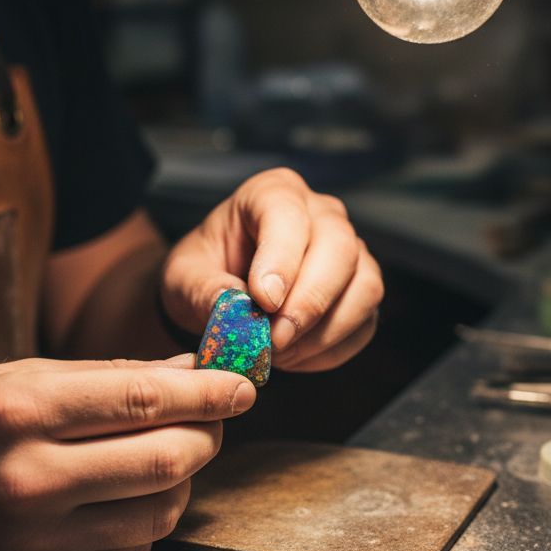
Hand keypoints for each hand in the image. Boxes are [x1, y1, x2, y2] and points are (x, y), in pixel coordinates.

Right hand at [0, 354, 254, 550]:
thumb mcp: (11, 377)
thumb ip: (102, 376)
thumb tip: (187, 369)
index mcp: (18, 412)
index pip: (145, 399)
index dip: (209, 390)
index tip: (242, 382)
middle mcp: (30, 479)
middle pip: (166, 458)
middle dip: (208, 433)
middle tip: (214, 416)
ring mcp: (38, 539)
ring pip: (161, 509)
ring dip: (184, 477)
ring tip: (171, 451)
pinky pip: (133, 546)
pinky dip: (151, 515)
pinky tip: (132, 491)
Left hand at [161, 168, 383, 371]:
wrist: (222, 292)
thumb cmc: (205, 272)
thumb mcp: (184, 278)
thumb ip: (204, 290)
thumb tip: (235, 310)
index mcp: (273, 193)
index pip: (288, 215)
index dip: (280, 259)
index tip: (263, 301)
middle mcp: (321, 214)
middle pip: (340, 249)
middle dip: (309, 302)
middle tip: (275, 340)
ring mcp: (350, 251)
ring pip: (365, 286)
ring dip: (324, 331)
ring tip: (281, 352)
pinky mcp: (360, 290)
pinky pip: (366, 322)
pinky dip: (332, 349)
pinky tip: (296, 357)